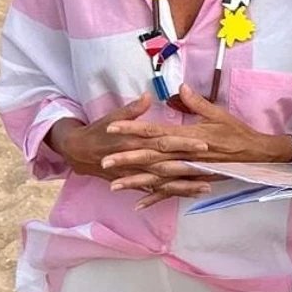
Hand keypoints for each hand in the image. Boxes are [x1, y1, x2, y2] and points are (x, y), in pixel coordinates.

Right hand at [48, 93, 210, 180]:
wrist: (77, 152)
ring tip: (207, 188)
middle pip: (168, 165)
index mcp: (135, 141)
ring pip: (164, 182)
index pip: (163, 141)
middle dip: (190, 168)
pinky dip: (171, 194)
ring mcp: (136, 174)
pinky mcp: (134, 182)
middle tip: (215, 170)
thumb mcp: (113, 116)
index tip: (203, 144)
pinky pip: (156, 190)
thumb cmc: (98, 131)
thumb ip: (133, 109)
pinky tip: (190, 195)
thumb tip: (148, 95)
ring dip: (185, 186)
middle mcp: (137, 160)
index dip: (183, 143)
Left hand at [105, 84, 288, 207]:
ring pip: (158, 177)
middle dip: (126, 159)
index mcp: (188, 135)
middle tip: (104, 162)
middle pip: (151, 156)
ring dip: (135, 182)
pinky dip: (156, 199)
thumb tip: (180, 88)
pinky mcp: (195, 180)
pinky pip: (172, 191)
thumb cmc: (238, 132)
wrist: (257, 154)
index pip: (155, 131)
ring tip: (113, 185)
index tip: (112, 128)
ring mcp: (190, 170)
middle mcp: (186, 154)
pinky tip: (138, 204)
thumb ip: (197, 102)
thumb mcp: (219, 113)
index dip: (133, 129)